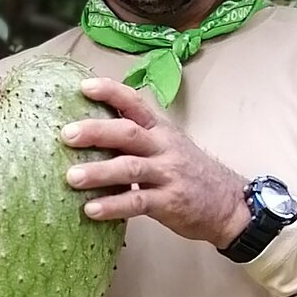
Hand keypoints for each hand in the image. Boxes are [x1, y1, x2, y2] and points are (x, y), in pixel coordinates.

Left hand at [61, 79, 249, 246]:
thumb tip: (92, 133)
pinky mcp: (170, 202)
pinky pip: (138, 202)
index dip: (110, 92)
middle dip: (96, 131)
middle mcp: (164, 147)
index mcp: (160, 130)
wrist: (229, 204)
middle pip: (128, 133)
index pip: (135, 103)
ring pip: (130, 168)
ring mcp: (168, 174)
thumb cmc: (189, 175)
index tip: (83, 87)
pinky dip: (113, 205)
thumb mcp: (168, 147)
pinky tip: (91, 209)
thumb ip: (137, 139)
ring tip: (71, 177)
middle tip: (67, 134)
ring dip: (99, 172)